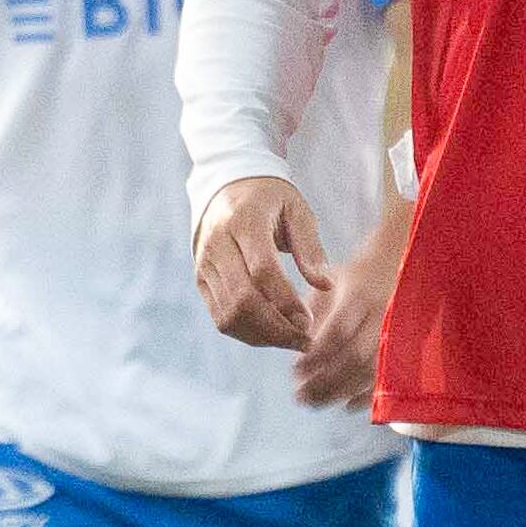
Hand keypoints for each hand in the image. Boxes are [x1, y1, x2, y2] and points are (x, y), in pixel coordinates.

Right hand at [195, 176, 329, 350]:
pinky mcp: (201, 279)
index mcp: (244, 221)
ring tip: (291, 340)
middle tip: (304, 339)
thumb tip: (324, 285)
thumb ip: (310, 247)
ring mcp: (205, 264)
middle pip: (242, 298)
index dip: (286, 300)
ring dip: (262, 335)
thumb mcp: (296, 210)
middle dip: (276, 327)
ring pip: (229, 313)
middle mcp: (218, 244)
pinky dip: (246, 332)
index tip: (309, 320)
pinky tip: (271, 334)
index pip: (262, 270)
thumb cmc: (269, 199)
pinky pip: (220, 316)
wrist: (225, 186)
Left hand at [292, 218, 402, 407]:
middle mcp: (381, 316)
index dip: (315, 356)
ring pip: (370, 371)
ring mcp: (397, 334)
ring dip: (340, 392)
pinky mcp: (406, 348)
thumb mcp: (329, 283)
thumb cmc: (355, 277)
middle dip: (325, 381)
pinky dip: (366, 395)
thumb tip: (294, 345)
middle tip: (300, 396)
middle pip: (354, 357)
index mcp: (358, 297)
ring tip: (315, 403)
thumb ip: (311, 311)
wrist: (398, 265)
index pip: (337, 332)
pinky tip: (346, 405)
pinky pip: (387, 378)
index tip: (295, 371)